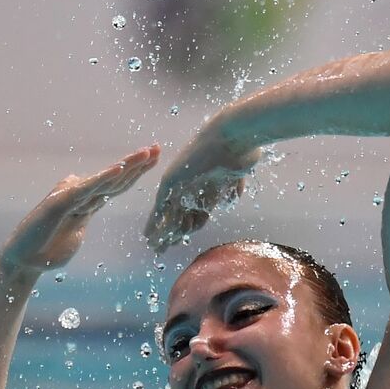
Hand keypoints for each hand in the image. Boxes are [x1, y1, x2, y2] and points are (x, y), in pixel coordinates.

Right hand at [0, 146, 160, 272]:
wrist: (23, 262)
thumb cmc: (48, 251)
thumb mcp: (74, 237)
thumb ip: (81, 223)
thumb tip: (83, 212)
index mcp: (88, 204)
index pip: (118, 185)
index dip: (137, 172)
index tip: (156, 158)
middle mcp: (81, 196)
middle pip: (115, 178)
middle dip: (138, 163)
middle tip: (158, 147)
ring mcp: (70, 197)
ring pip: (105, 179)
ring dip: (127, 165)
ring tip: (146, 152)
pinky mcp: (59, 203)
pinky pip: (86, 190)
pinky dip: (103, 178)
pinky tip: (119, 169)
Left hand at [144, 125, 261, 251]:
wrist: (232, 137)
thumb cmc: (241, 152)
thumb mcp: (237, 175)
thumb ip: (233, 186)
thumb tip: (232, 198)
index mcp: (206, 189)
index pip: (195, 214)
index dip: (188, 229)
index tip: (182, 242)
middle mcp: (191, 188)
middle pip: (179, 218)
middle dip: (171, 235)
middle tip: (160, 251)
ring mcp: (181, 184)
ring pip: (169, 216)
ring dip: (162, 233)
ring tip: (154, 248)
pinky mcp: (172, 181)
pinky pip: (162, 208)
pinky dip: (155, 223)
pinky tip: (148, 236)